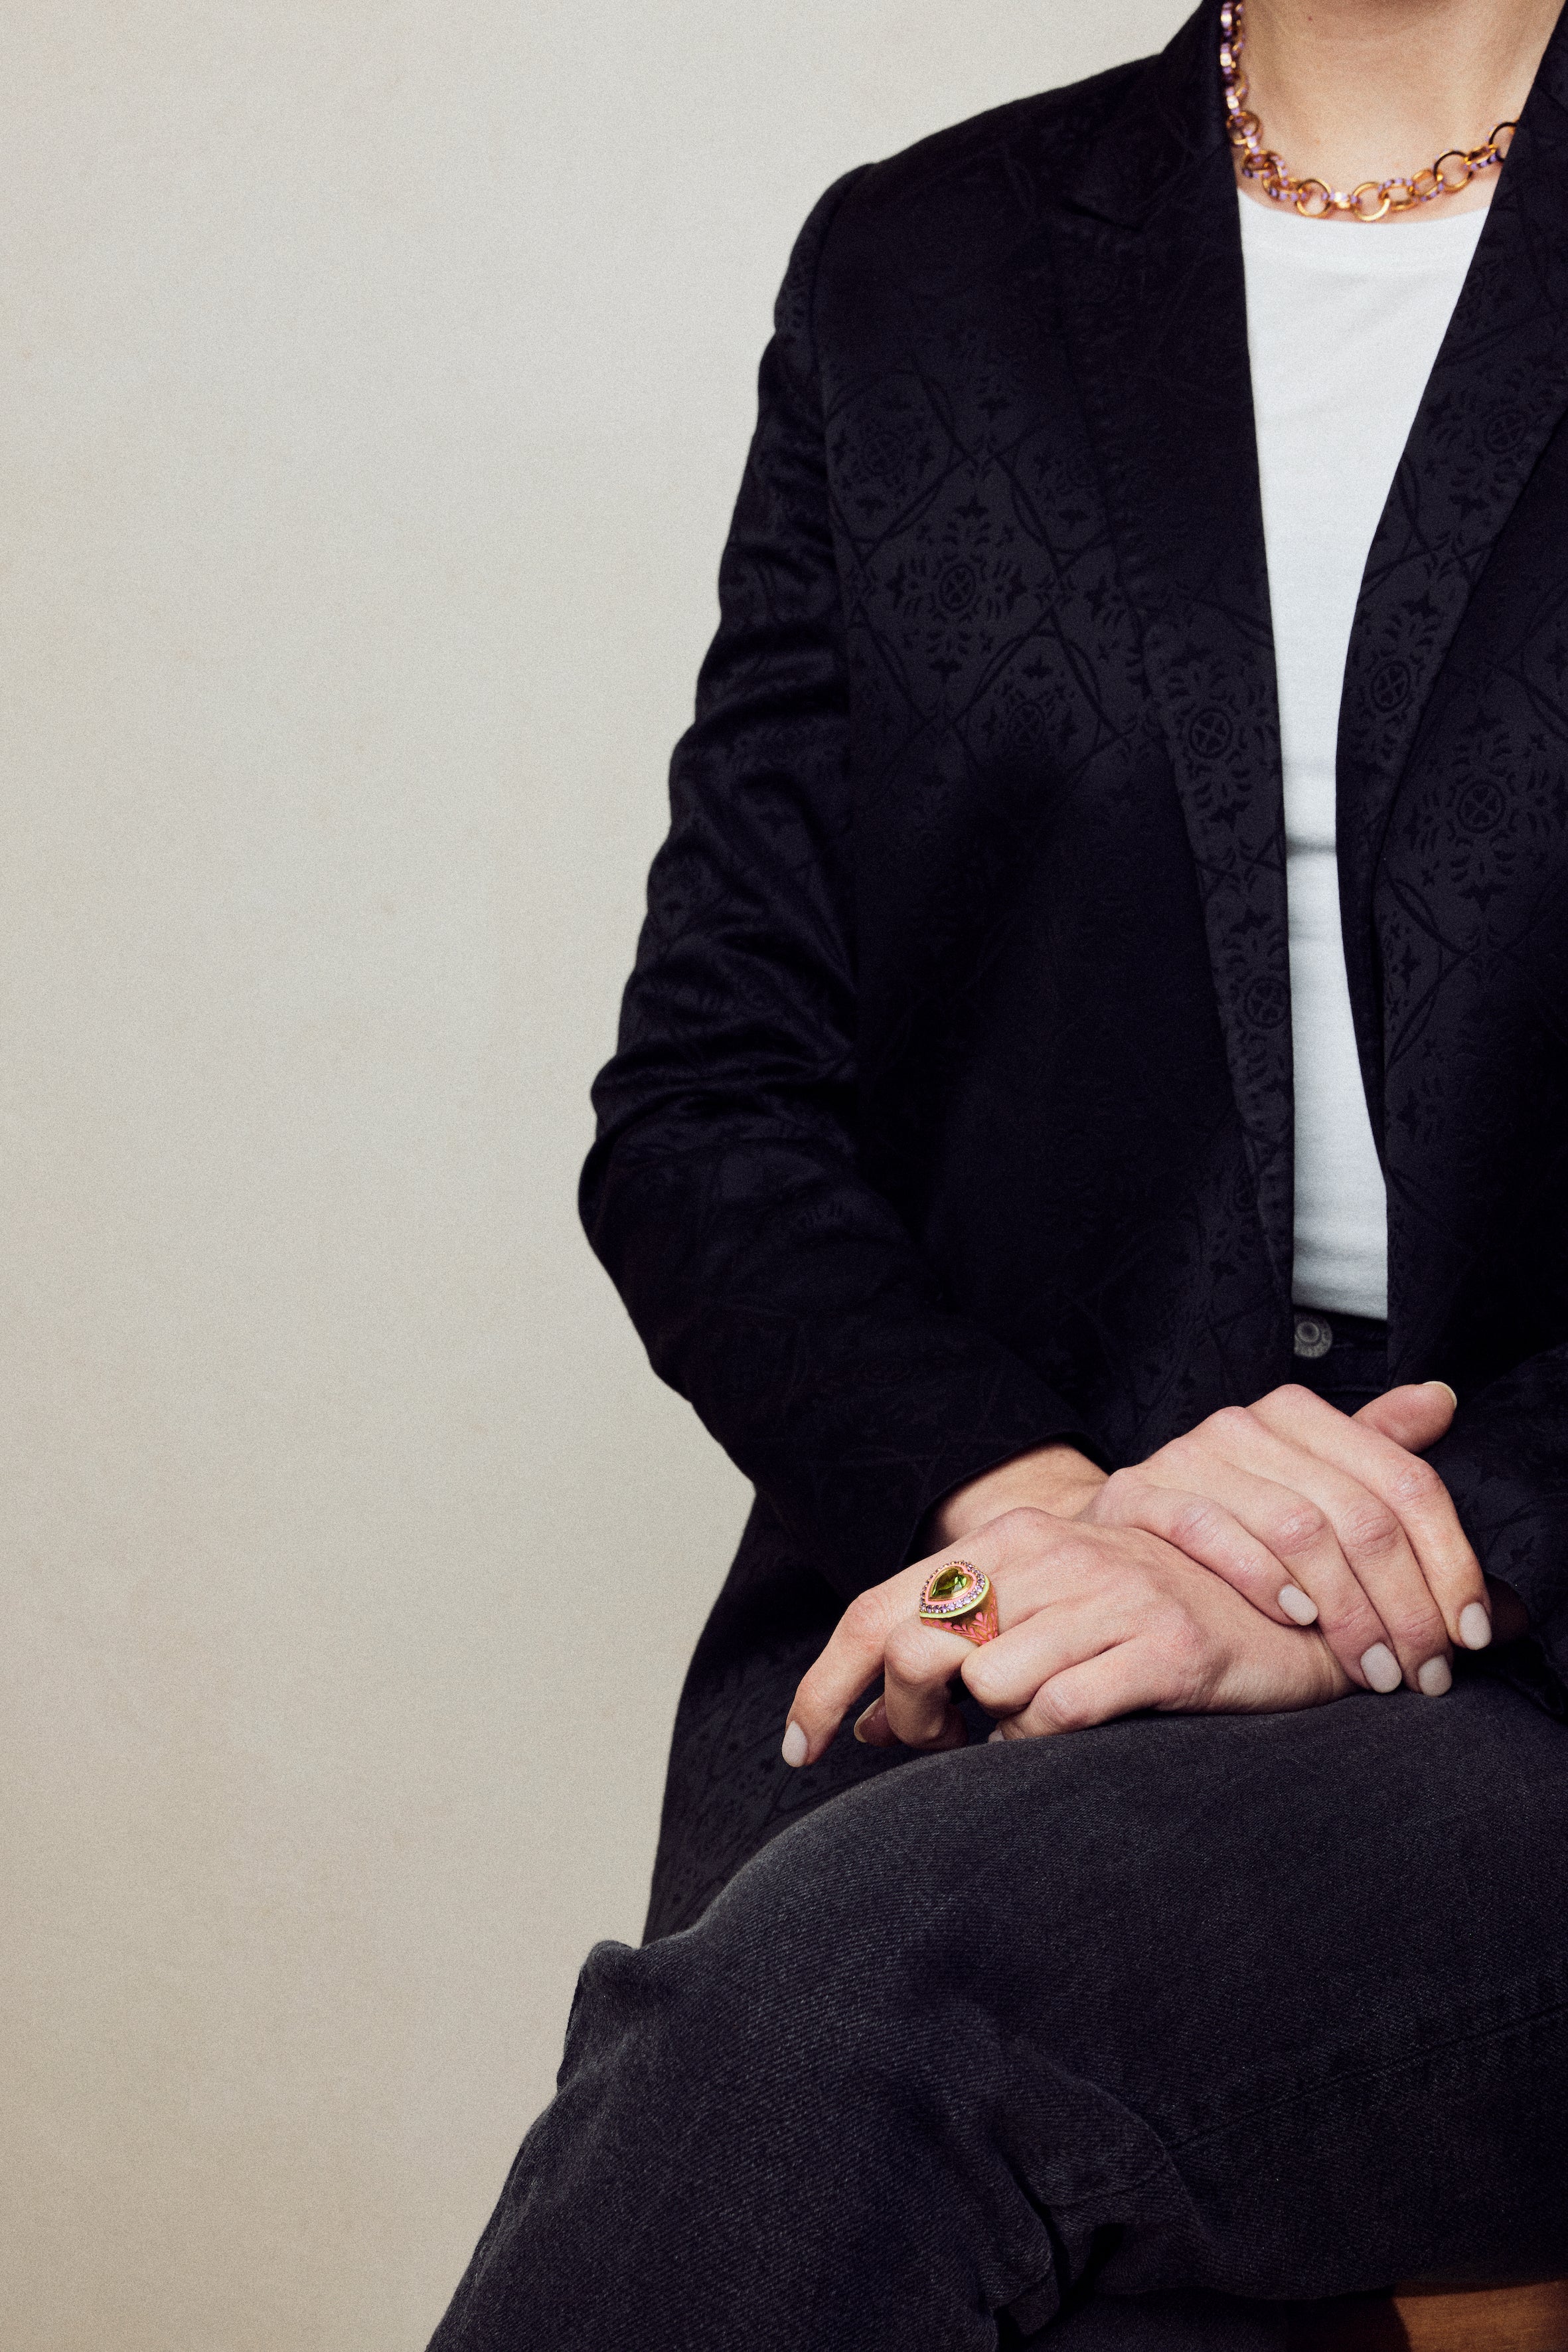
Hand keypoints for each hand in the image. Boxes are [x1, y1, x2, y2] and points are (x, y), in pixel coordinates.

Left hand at [781, 1505, 1351, 1768]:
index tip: (801, 1748)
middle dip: (910, 1716)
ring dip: (985, 1734)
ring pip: (985, 1685)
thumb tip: (868, 1725)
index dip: (824, 1685)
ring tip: (1022, 1734)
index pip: (877, 1609)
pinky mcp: (1164, 1648)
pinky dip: (1042, 1744)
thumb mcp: (1046, 1618)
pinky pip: (1057, 1714)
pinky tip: (1067, 1741)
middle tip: (939, 1745)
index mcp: (1012, 1539)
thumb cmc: (1151, 1619)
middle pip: (917, 1650)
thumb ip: (958, 1653)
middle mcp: (1054, 1555)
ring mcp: (1111, 1597)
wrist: (1289, 1612)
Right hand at [938, 1383, 1498, 1698]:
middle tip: (1424, 1667)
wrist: (1107, 1546)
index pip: (1405, 1480)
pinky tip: (1295, 1618)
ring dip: (1346, 1610)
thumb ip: (1382, 1467)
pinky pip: (1209, 1528)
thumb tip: (1447, 1408)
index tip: (1472, 1629)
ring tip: (1370, 1667)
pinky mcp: (1139, 1493)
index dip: (1451, 1560)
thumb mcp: (1315, 1497)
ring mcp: (1189, 1455)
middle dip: (1405, 1606)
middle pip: (1361, 1513)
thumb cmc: (1226, 1536)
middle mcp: (1248, 1425)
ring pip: (1297, 1525)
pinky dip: (1261, 1577)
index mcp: (1300, 1416)